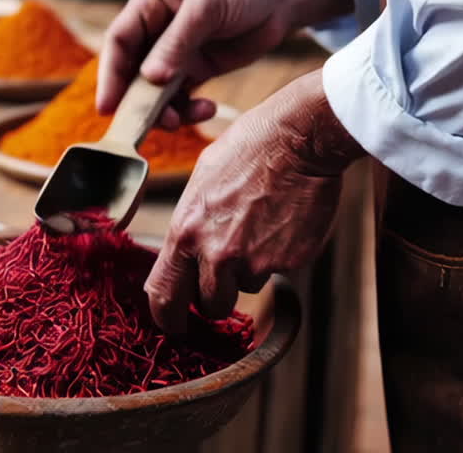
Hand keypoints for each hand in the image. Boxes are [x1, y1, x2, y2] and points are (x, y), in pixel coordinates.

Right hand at [97, 0, 351, 127]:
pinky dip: (189, 110)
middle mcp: (157, 30)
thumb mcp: (208, 6)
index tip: (108, 106)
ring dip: (164, 110)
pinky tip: (207, 109)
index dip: (110, 75)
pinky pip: (181, 98)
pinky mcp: (197, 70)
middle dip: (138, 101)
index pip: (119, 41)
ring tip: (183, 119)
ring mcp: (177, 53)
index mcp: (150, 4)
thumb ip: (177, 41)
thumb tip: (149, 77)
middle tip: (149, 124)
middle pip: (132, 72)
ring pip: (156, 91)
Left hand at [144, 69, 364, 334]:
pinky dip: (281, 253)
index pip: (164, 294)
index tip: (174, 324)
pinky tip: (284, 221)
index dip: (167, 317)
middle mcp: (217, 253)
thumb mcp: (201, 182)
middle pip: (210, 305)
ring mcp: (256, 261)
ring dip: (252, 267)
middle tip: (228, 273)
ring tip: (262, 225)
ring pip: (247, 285)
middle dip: (217, 296)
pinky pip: (279, 270)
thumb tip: (184, 253)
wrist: (298, 138)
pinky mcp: (289, 262)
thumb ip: (190, 225)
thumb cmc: (248, 149)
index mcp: (186, 232)